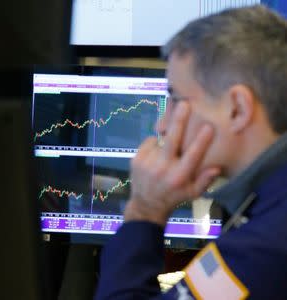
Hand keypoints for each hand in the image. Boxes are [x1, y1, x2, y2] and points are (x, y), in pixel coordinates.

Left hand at [124, 101, 220, 226]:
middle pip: (172, 139)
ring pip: (161, 140)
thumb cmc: (174, 197)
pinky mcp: (136, 159)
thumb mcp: (193, 194)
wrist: (146, 204)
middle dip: (179, 120)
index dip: (201, 140)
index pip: (192, 155)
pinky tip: (156, 154)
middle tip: (184, 104)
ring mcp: (148, 163)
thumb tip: (217, 167)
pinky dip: (154, 144)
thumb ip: (205, 180)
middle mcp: (163, 168)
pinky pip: (149, 142)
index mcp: (180, 176)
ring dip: (166, 138)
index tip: (208, 126)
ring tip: (167, 148)